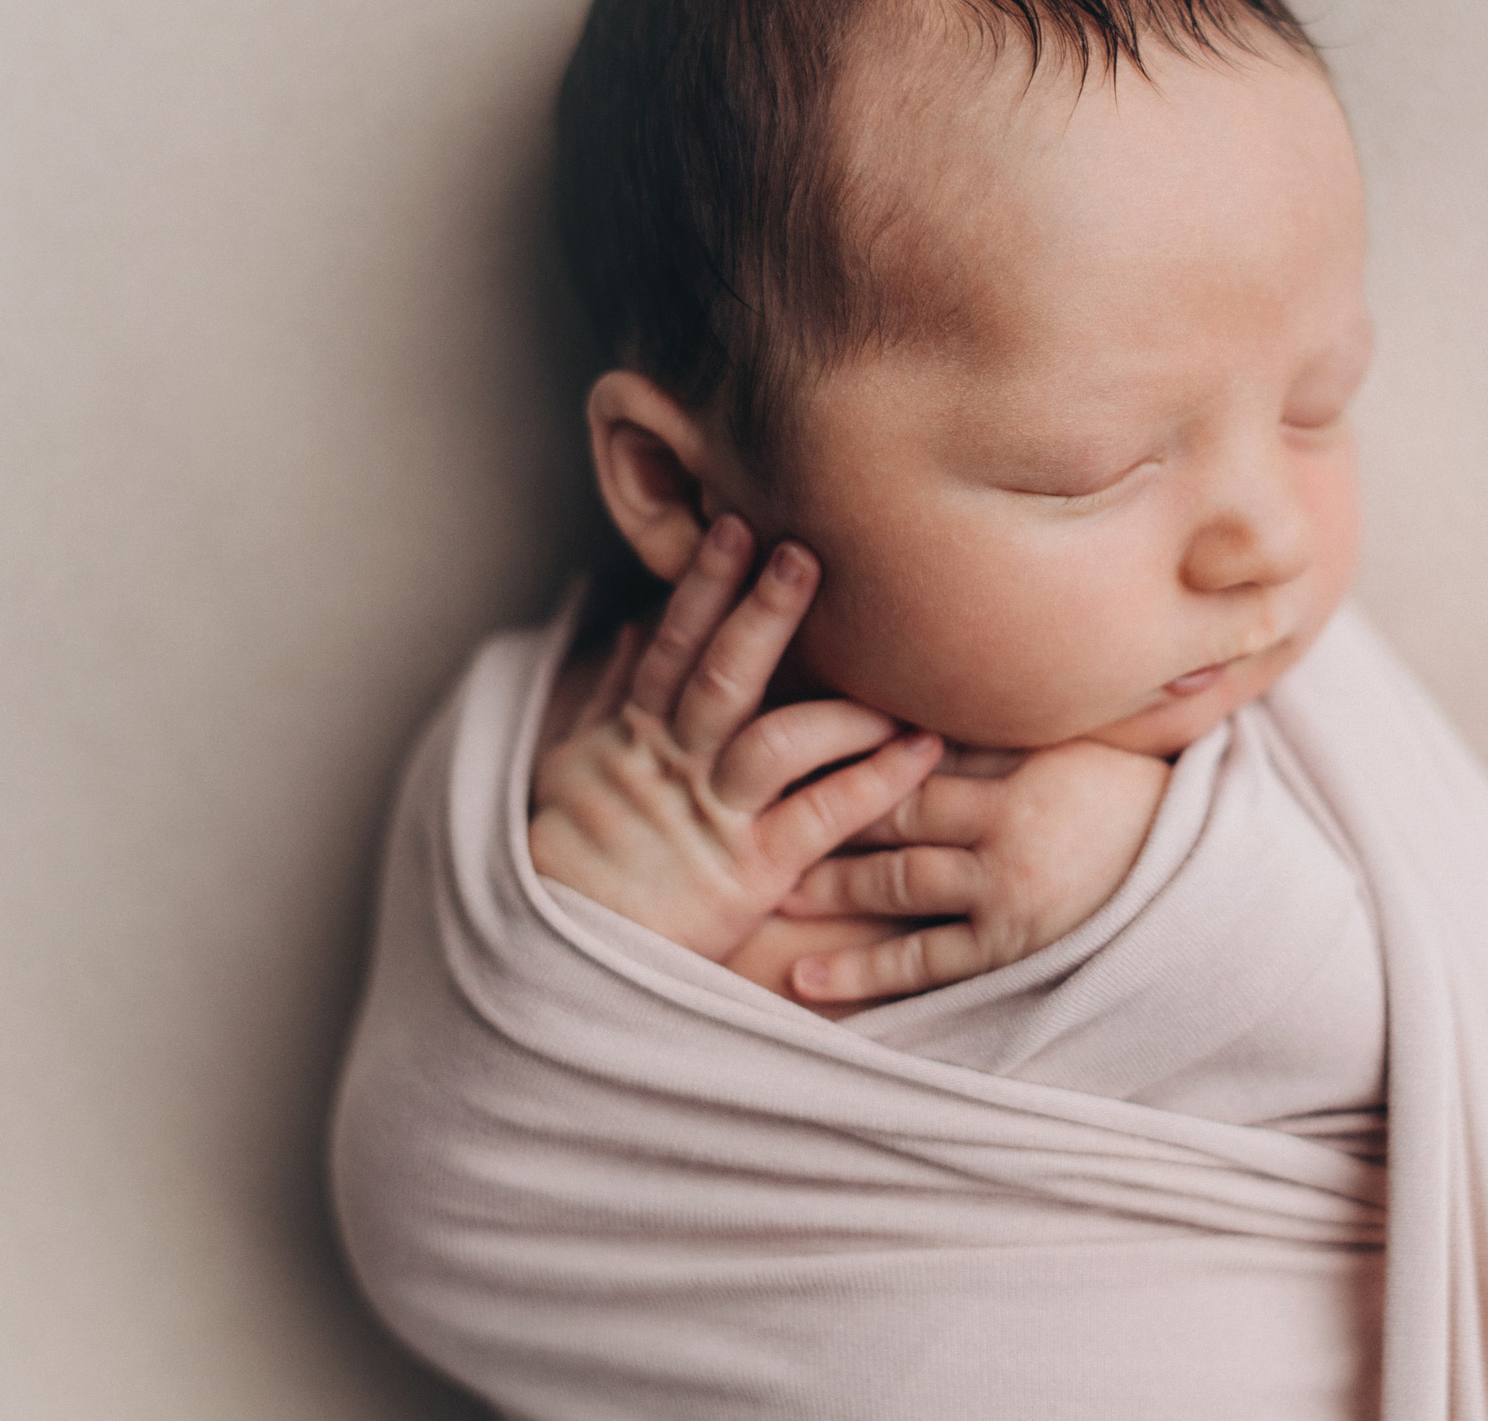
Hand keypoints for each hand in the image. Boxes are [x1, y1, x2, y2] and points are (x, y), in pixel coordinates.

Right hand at [528, 516, 943, 963]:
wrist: (564, 961)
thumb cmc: (576, 863)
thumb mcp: (572, 771)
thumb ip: (607, 696)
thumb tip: (630, 628)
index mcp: (636, 735)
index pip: (673, 646)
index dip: (704, 586)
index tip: (735, 526)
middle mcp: (676, 765)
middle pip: (722, 675)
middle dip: (763, 612)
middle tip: (804, 551)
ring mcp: (715, 818)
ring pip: (778, 740)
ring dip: (840, 703)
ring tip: (895, 674)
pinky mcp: (753, 874)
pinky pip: (823, 817)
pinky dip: (876, 781)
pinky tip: (924, 751)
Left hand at [773, 738, 1172, 1002]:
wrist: (1211, 889)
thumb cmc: (1138, 806)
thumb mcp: (1080, 748)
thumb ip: (1004, 728)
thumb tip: (920, 697)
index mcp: (1026, 764)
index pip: (919, 747)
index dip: (850, 740)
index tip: (786, 728)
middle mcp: (1010, 823)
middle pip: (894, 808)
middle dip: (821, 807)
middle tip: (746, 803)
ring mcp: (1008, 891)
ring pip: (896, 881)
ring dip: (827, 882)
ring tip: (768, 883)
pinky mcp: (1011, 950)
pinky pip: (924, 962)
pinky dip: (861, 970)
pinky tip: (804, 977)